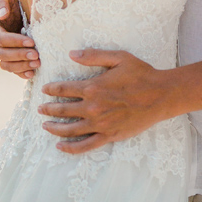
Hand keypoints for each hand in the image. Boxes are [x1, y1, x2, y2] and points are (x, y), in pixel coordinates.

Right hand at [0, 0, 39, 79]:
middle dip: (20, 55)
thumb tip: (2, 15)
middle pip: (3, 55)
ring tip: (37, 63)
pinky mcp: (6, 62)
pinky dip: (21, 74)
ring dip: (22, 66)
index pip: (0, 39)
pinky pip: (12, 71)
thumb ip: (0, 3)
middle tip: (36, 55)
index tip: (31, 42)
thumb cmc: (9, 6)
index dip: (15, 41)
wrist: (14, 17)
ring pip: (6, 65)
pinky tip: (32, 73)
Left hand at [37, 49, 174, 151]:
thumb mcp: (119, 57)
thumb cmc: (141, 74)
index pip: (64, 89)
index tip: (44, 90)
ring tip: (45, 126)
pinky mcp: (109, 135)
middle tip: (40, 109)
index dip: (52, 89)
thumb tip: (72, 54)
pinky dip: (71, 148)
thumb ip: (94, 56)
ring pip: (70, 129)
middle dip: (49, 109)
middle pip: (63, 110)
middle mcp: (93, 107)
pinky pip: (86, 145)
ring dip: (54, 128)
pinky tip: (60, 146)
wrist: (161, 96)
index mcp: (93, 87)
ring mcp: (100, 124)